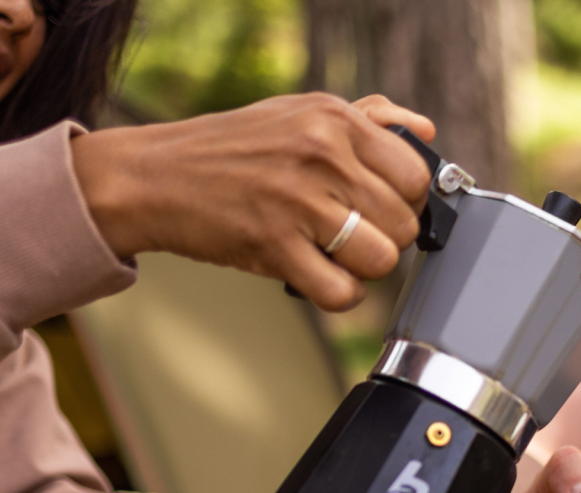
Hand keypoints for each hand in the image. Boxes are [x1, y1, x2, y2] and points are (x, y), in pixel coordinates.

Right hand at [72, 94, 434, 311]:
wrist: (154, 176)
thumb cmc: (231, 147)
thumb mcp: (300, 110)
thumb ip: (369, 118)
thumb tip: (426, 132)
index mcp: (334, 119)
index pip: (416, 175)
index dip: (406, 201)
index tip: (382, 208)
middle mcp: (322, 155)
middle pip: (404, 223)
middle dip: (385, 238)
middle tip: (352, 234)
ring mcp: (299, 202)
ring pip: (381, 260)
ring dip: (363, 269)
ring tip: (335, 254)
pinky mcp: (275, 246)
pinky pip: (343, 292)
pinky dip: (337, 294)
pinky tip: (318, 276)